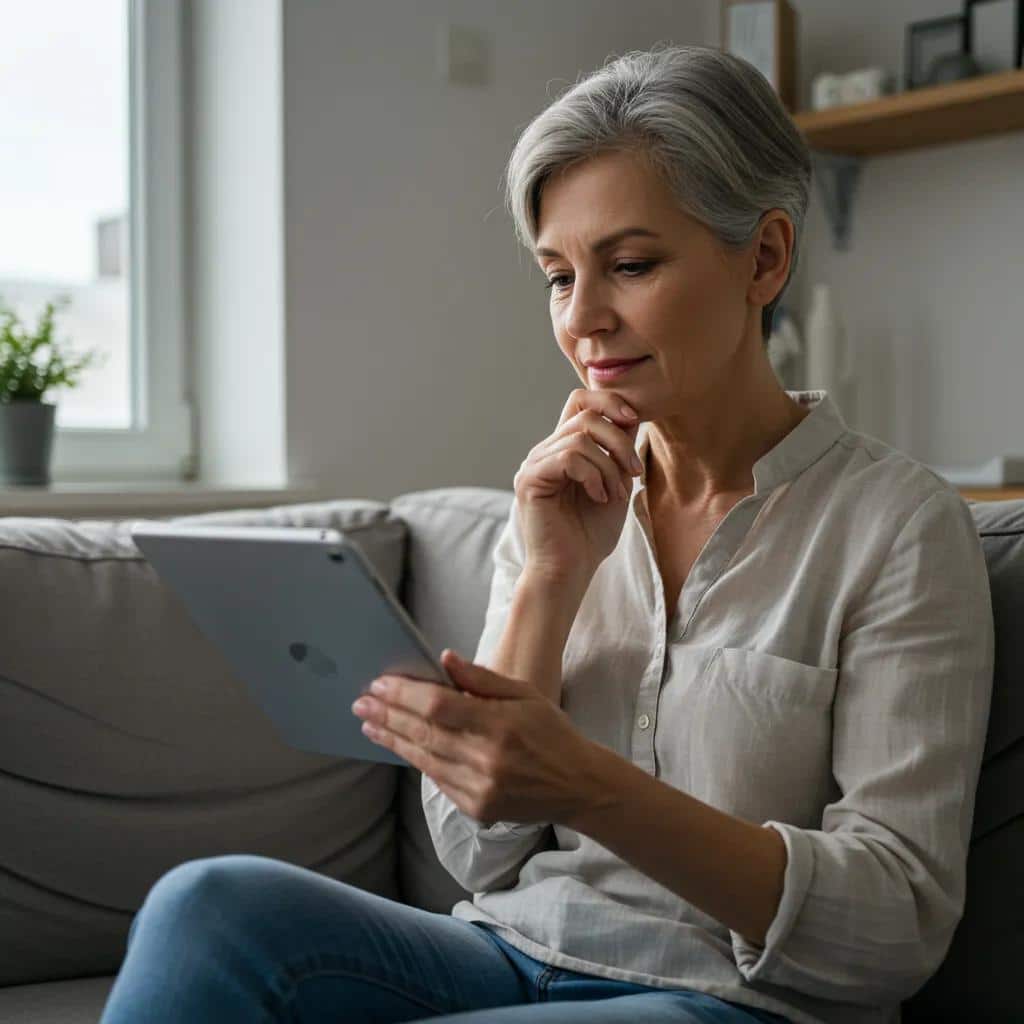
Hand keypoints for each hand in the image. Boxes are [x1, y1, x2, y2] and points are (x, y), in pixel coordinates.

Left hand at [350, 648, 604, 825]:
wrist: (578, 785)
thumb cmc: (551, 732)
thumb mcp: (525, 693)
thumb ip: (482, 678)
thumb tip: (444, 659)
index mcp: (499, 724)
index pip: (438, 706)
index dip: (404, 695)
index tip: (380, 684)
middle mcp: (486, 758)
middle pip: (423, 732)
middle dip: (388, 716)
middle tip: (361, 702)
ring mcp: (480, 787)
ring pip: (424, 759)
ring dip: (393, 739)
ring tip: (369, 724)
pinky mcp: (476, 808)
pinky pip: (437, 780)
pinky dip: (417, 760)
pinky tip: (400, 746)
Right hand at [513, 388, 643, 581]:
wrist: (570, 570)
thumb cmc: (590, 534)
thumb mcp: (615, 483)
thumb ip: (618, 450)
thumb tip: (630, 414)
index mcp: (562, 449)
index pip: (579, 401)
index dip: (608, 401)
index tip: (633, 421)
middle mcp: (544, 451)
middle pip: (585, 415)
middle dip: (619, 441)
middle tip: (635, 472)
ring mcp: (534, 464)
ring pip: (580, 437)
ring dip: (609, 466)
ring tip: (614, 495)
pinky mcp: (529, 479)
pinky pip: (568, 458)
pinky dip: (592, 476)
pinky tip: (598, 497)